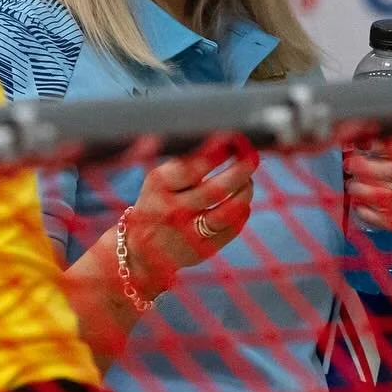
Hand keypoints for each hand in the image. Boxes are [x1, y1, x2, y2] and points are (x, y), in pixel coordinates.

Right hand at [126, 139, 257, 296]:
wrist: (139, 250)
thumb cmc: (157, 203)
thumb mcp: (160, 181)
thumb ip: (188, 163)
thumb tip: (226, 142)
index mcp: (159, 186)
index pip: (192, 168)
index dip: (217, 154)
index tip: (234, 141)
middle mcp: (172, 211)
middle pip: (215, 190)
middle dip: (239, 170)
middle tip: (252, 157)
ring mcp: (187, 234)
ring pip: (227, 212)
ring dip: (244, 192)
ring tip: (248, 181)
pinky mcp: (202, 251)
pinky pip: (231, 229)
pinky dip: (242, 211)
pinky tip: (242, 202)